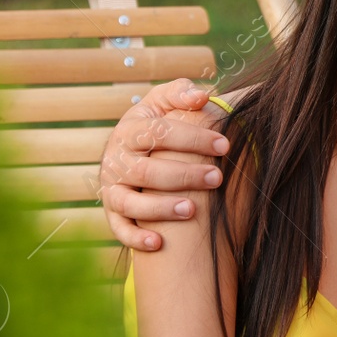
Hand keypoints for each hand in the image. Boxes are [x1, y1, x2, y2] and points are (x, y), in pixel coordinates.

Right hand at [99, 78, 229, 249]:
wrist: (128, 149)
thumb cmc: (156, 124)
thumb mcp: (164, 102)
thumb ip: (181, 93)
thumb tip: (202, 95)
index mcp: (130, 130)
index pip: (160, 133)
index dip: (193, 138)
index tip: (224, 145)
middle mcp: (116, 160)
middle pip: (147, 171)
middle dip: (184, 175)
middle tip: (217, 177)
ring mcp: (112, 188)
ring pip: (131, 203)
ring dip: (160, 208)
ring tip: (192, 209)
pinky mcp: (112, 212)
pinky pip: (119, 228)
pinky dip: (135, 238)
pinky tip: (158, 243)